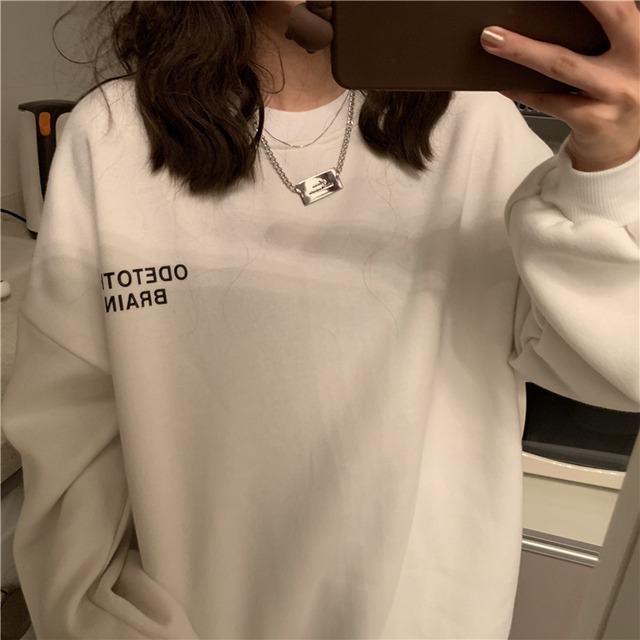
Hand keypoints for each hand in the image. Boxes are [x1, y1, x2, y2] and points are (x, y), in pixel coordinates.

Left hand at [480, 1, 639, 171]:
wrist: (619, 146)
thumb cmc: (614, 94)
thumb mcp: (620, 59)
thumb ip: (603, 34)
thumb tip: (544, 14)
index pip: (622, 3)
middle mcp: (637, 62)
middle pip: (609, 15)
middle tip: (520, 0)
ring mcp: (616, 93)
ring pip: (563, 64)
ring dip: (522, 49)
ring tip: (492, 38)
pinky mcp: (594, 120)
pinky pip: (548, 101)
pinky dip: (521, 90)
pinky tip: (502, 81)